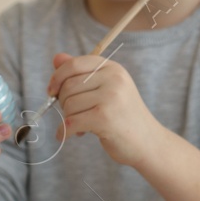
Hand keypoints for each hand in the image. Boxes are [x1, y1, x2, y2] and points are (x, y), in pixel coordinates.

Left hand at [46, 52, 164, 167]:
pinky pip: (71, 122)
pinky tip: (66, 136)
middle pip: (68, 86)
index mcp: (113, 68)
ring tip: (82, 125)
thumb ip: (81, 73)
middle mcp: (113, 79)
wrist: (148, 142)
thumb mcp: (105, 89)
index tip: (51, 90)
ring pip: (69, 105)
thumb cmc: (123, 116)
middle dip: (64, 103)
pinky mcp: (105, 118)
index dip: (57, 77)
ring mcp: (110, 97)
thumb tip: (56, 58)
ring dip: (68, 118)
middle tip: (74, 114)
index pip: (74, 64)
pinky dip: (64, 131)